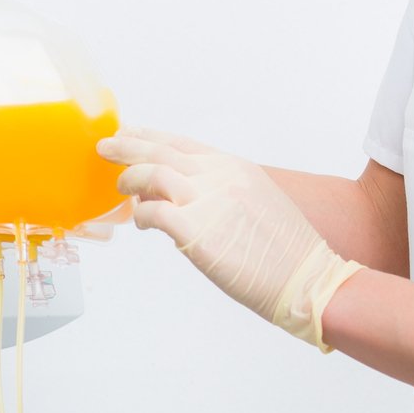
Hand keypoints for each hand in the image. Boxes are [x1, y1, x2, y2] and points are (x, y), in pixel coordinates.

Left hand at [97, 126, 362, 352]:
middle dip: (127, 147)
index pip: (181, 143)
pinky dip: (141, 216)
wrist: (308, 278)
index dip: (150, 136)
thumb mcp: (259, 201)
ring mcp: (208, 201)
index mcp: (234, 167)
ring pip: (152, 174)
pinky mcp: (196, 230)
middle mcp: (220, 176)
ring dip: (130, 180)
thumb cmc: (287, 251)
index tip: (129, 133)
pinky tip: (142, 224)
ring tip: (122, 190)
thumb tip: (189, 195)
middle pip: (161, 151)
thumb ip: (224, 190)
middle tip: (105, 147)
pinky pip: (153, 213)